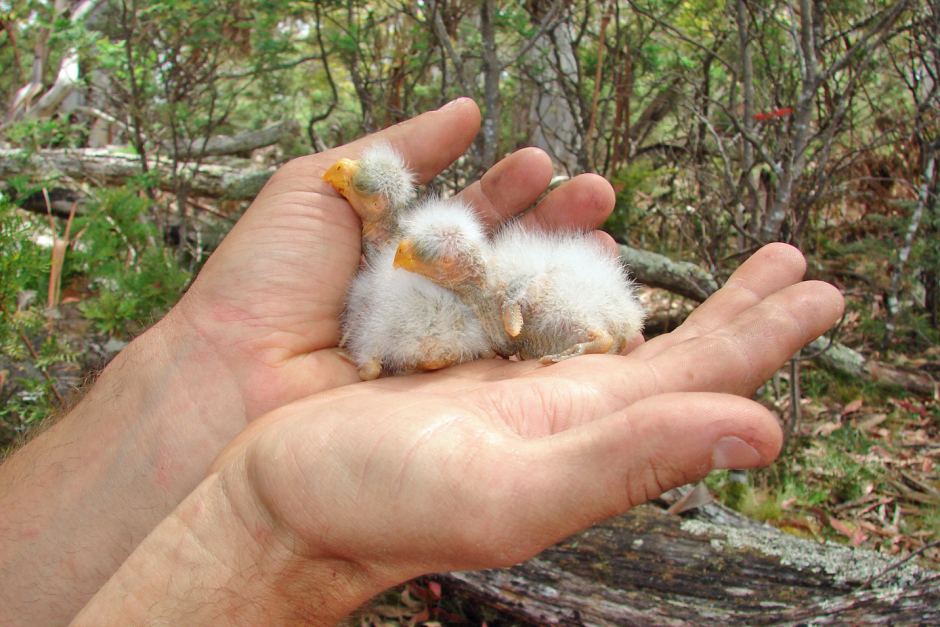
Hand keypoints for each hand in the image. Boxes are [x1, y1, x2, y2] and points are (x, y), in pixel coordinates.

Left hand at [168, 97, 618, 420]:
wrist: (236, 376)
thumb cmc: (265, 279)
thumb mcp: (321, 185)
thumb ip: (398, 151)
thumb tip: (465, 111)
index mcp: (395, 249)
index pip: (467, 213)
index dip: (507, 187)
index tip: (541, 162)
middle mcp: (423, 298)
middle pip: (502, 258)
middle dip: (552, 223)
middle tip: (596, 196)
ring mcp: (438, 349)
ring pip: (515, 309)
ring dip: (562, 277)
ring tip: (605, 244)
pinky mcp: (448, 398)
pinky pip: (509, 367)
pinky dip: (552, 342)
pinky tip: (589, 315)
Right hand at [191, 243, 843, 616]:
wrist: (283, 499)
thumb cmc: (377, 505)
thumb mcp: (511, 489)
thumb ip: (630, 459)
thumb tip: (762, 429)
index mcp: (590, 436)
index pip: (705, 381)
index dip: (766, 336)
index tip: (819, 290)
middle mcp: (565, 412)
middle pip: (676, 354)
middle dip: (738, 309)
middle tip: (790, 264)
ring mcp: (518, 389)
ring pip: (615, 329)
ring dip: (671, 295)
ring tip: (704, 268)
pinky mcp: (468, 367)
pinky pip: (543, 314)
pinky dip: (582, 282)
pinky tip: (593, 269)